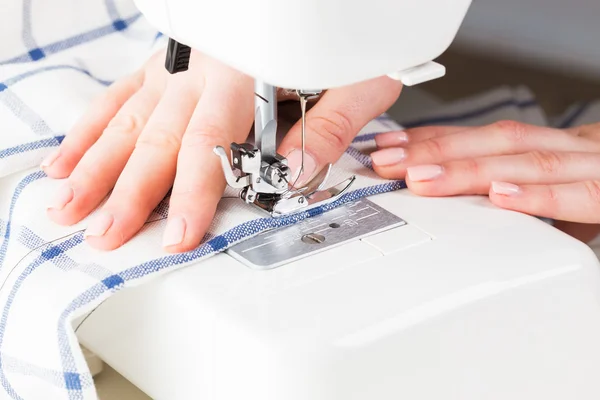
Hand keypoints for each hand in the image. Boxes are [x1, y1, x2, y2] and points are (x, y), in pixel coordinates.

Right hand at [42, 47, 401, 251]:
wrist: (316, 5)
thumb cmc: (333, 37)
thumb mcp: (352, 80)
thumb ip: (326, 127)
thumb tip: (295, 173)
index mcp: (243, 69)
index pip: (210, 140)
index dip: (193, 191)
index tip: (180, 233)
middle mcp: (201, 67)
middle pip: (158, 136)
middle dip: (129, 192)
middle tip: (105, 234)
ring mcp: (177, 66)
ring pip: (128, 119)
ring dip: (96, 166)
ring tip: (69, 205)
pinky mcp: (166, 65)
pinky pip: (120, 96)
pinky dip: (91, 129)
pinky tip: (68, 159)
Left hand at [370, 121, 599, 240]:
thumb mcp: (567, 188)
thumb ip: (527, 191)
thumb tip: (470, 202)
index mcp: (558, 148)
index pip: (487, 138)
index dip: (434, 140)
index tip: (390, 148)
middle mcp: (576, 149)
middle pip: (496, 142)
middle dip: (435, 151)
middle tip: (386, 161)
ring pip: (529, 160)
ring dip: (470, 168)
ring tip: (421, 177)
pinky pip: (586, 193)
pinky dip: (542, 195)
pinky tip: (502, 198)